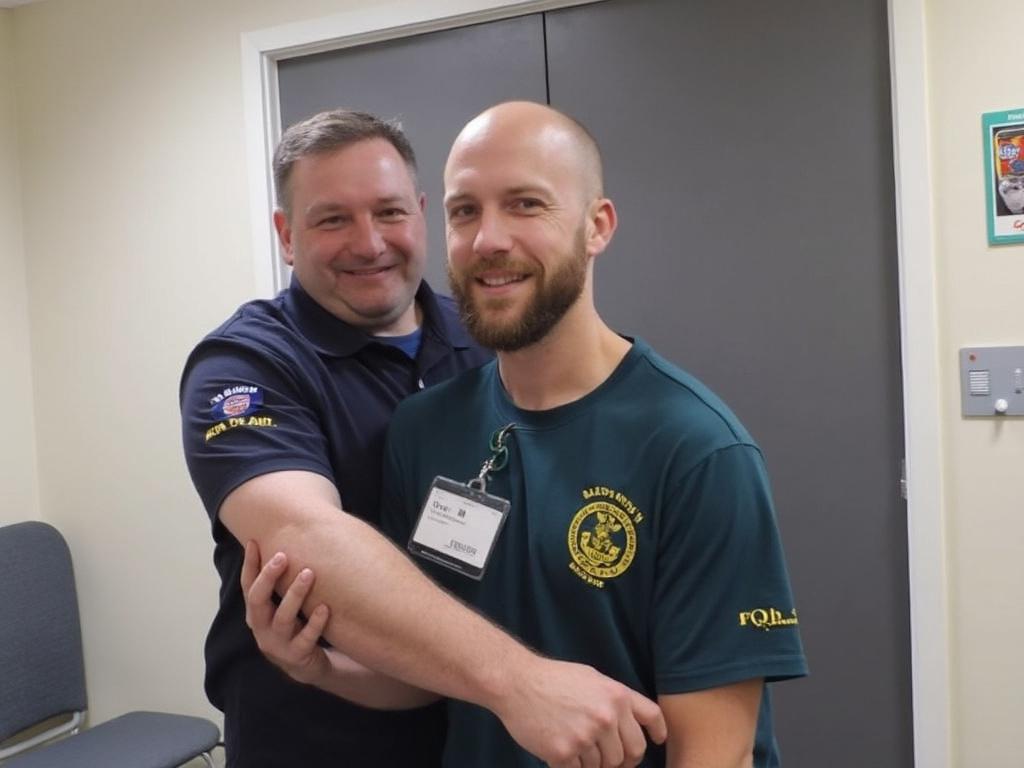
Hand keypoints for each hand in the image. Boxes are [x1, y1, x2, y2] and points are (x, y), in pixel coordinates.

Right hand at [241, 541, 330, 685]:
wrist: (306, 666)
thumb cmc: (295, 626)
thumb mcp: (282, 605)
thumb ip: (282, 581)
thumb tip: (287, 539)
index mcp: (256, 613)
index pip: (247, 586)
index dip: (249, 564)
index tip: (254, 541)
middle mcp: (261, 628)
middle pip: (257, 600)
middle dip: (268, 577)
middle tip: (283, 556)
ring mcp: (277, 644)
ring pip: (282, 618)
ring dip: (295, 594)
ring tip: (309, 574)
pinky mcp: (296, 657)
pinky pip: (306, 639)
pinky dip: (315, 623)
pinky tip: (325, 608)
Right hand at [494, 657, 666, 767]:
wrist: (517, 683)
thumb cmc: (553, 679)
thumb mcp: (592, 679)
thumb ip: (616, 700)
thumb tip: (633, 724)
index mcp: (616, 695)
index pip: (652, 718)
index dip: (657, 733)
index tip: (657, 741)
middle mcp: (606, 716)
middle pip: (631, 753)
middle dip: (623, 759)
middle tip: (609, 758)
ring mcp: (586, 736)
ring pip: (604, 766)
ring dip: (592, 762)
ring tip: (574, 743)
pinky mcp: (565, 753)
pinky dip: (572, 766)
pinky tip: (560, 749)